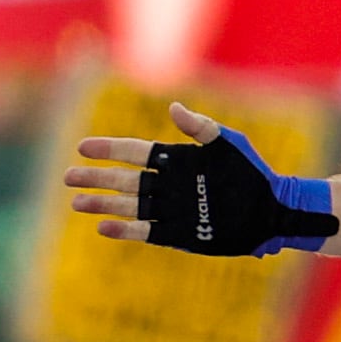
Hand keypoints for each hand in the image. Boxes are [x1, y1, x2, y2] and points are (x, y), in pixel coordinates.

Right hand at [65, 102, 336, 254]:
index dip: (109, 149)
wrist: (273, 212)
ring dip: (103, 204)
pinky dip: (126, 230)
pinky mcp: (181, 233)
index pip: (135, 153)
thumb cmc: (253, 174)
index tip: (83, 147)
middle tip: (68, 177)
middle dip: (96, 178)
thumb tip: (172, 108)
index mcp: (177, 160)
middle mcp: (170, 185)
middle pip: (125, 180)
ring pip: (130, 206)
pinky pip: (147, 231)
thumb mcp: (228, 145)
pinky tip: (103, 227)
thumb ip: (200, 127)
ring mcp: (173, 210)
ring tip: (76, 203)